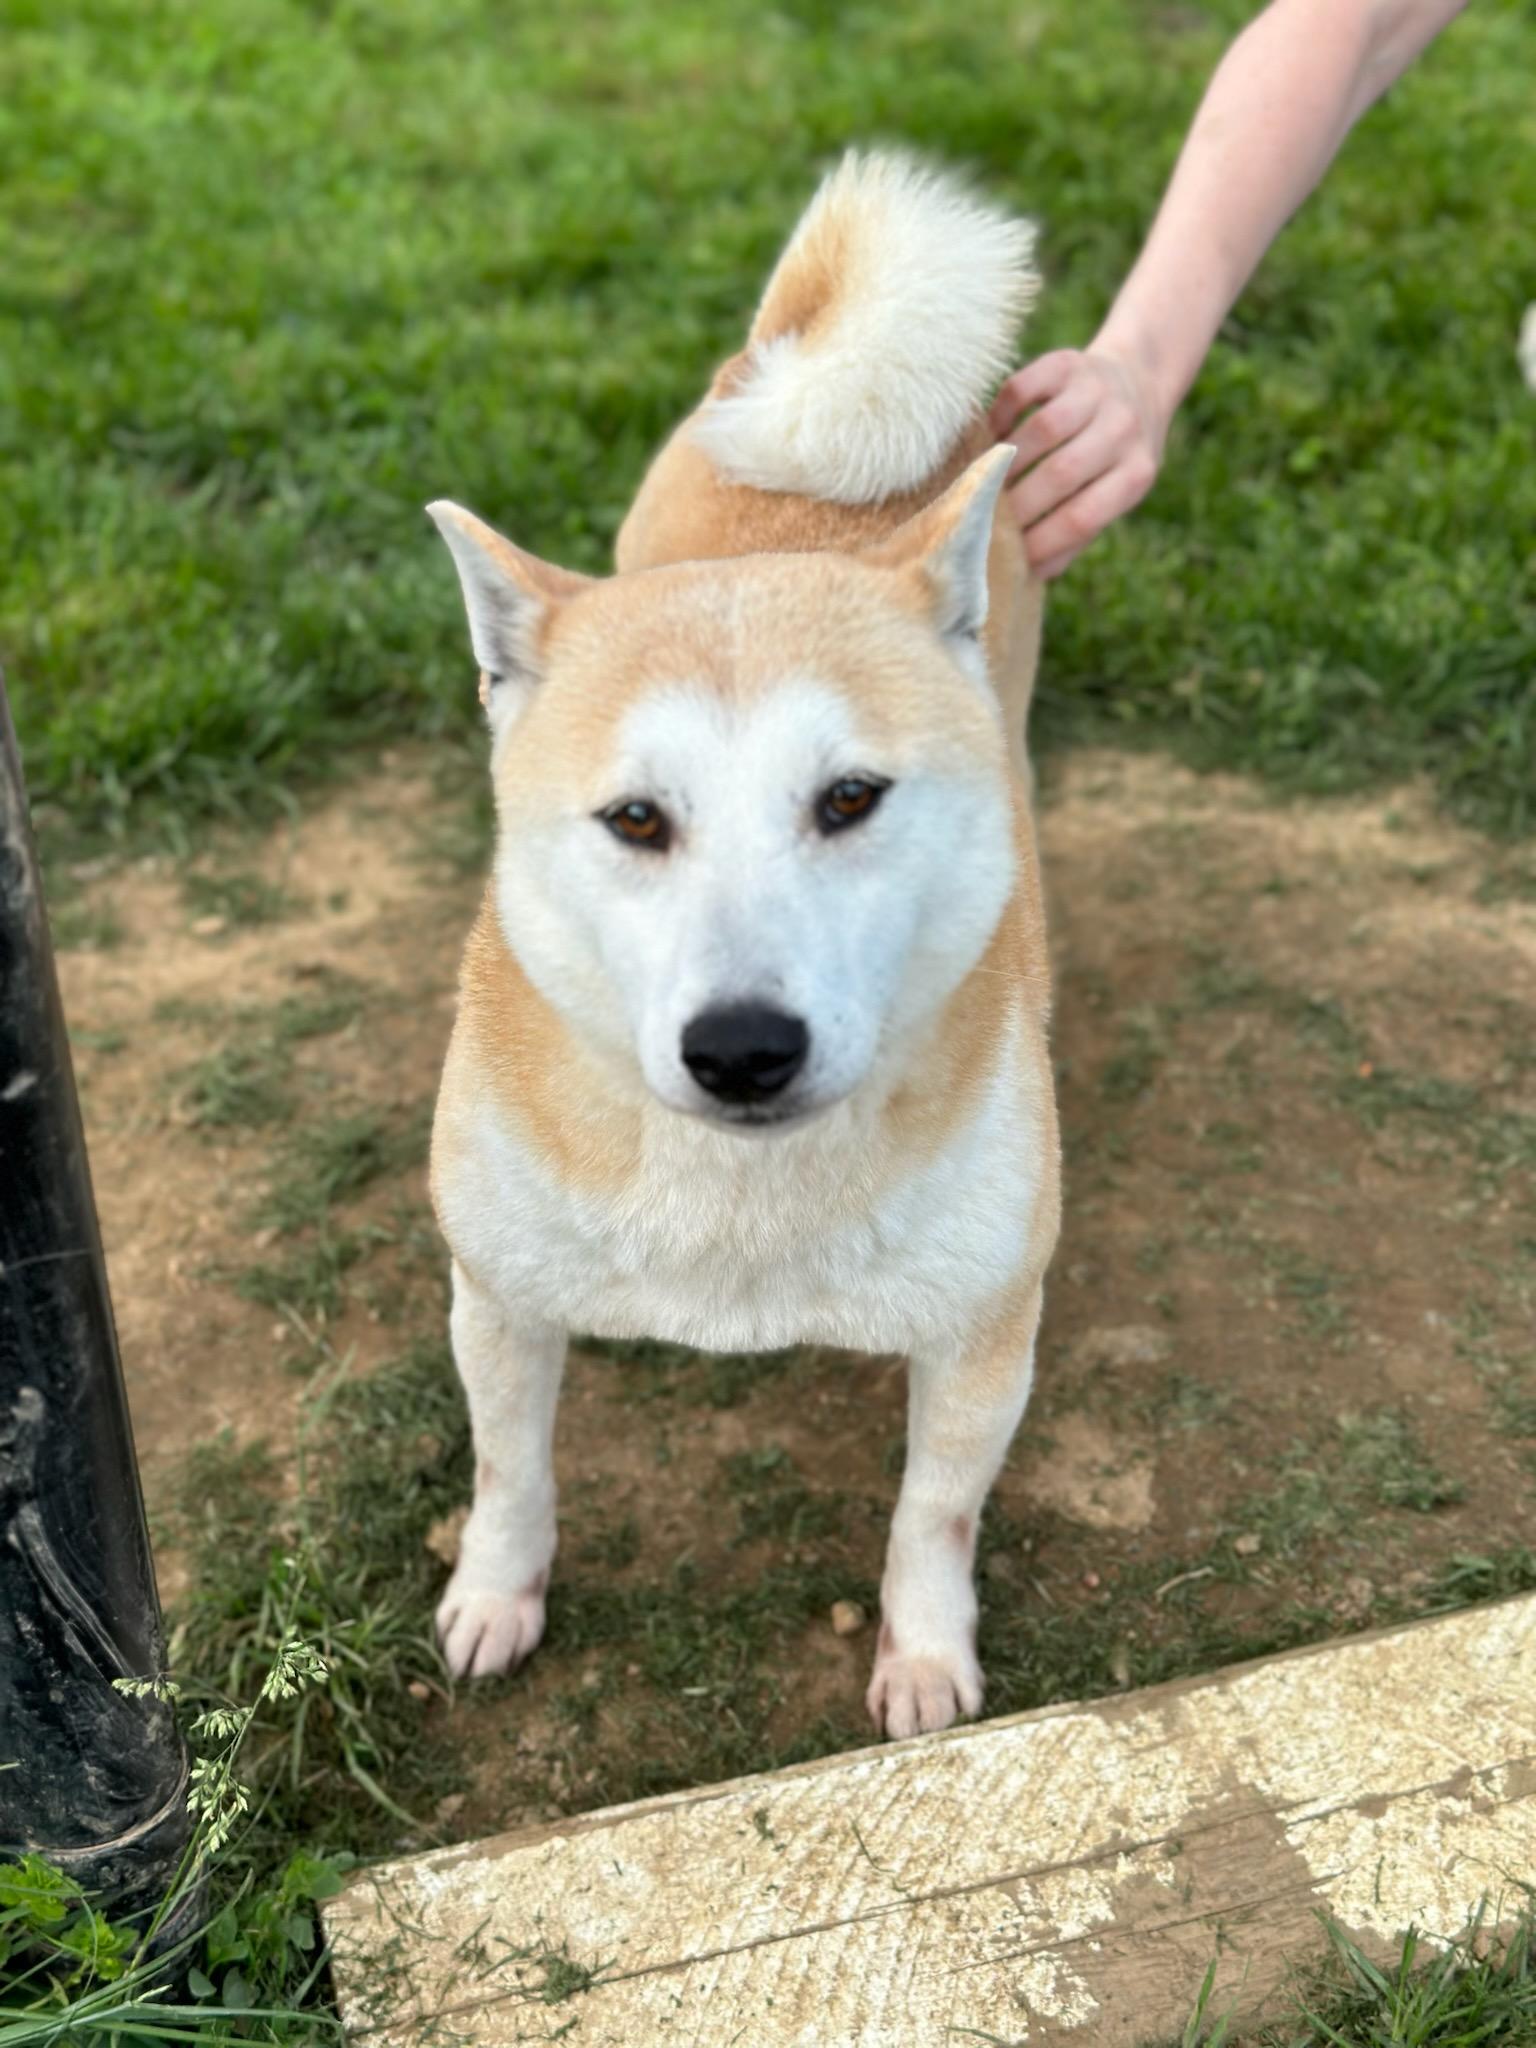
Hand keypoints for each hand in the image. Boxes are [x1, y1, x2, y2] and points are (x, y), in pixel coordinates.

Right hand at [990, 348, 1166, 578]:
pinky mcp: (1069, 362)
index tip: (1007, 559)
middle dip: (1015, 506)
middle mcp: (1124, 428)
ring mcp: (1097, 390)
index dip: (1039, 542)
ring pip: (1042, 430)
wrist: (1140, 377)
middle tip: (983, 524)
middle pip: (1061, 474)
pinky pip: (1023, 388)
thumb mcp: (1115, 493)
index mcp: (1137, 473)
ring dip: (1004, 462)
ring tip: (982, 485)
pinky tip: (991, 437)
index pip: (1082, 517)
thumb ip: (1079, 532)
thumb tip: (1030, 573)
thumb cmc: (1115, 455)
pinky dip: (1000, 414)